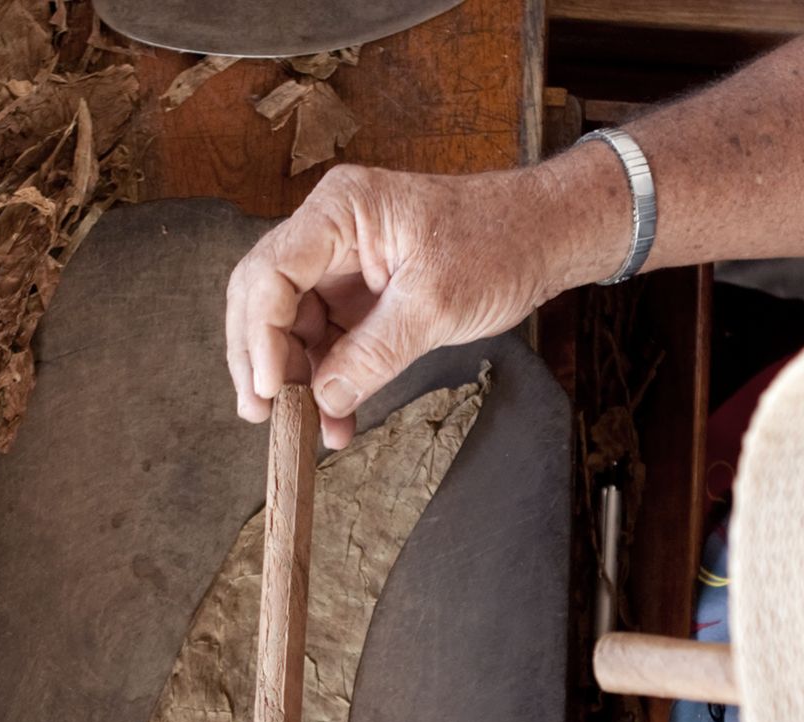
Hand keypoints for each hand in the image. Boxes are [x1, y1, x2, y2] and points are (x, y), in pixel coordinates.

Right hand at [223, 151, 625, 444]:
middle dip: (263, 359)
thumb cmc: (499, 244)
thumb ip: (373, 354)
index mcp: (340, 211)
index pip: (269, 272)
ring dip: (297, 378)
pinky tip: (334, 416)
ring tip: (308, 428)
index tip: (269, 388)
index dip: (259, 334)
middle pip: (266, 297)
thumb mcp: (435, 305)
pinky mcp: (358, 291)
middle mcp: (330, 231)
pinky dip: (327, 377)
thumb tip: (323, 399)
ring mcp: (341, 262)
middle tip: (264, 415)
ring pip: (291, 324)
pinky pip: (326, 336)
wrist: (543, 236)